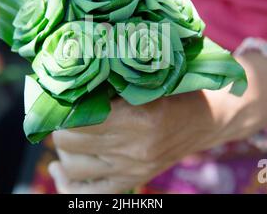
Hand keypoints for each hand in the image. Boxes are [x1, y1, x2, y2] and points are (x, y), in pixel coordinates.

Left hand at [49, 53, 266, 192]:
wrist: (212, 117)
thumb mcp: (151, 75)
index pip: (77, 119)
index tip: (53, 94)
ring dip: (62, 151)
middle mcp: (134, 148)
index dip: (58, 107)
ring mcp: (134, 168)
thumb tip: (72, 73)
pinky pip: (91, 194)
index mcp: (138, 117)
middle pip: (69, 144)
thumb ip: (114, 76)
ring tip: (65, 134)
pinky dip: (70, 183)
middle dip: (58, 126)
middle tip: (60, 111)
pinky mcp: (136, 180)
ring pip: (73, 169)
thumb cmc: (181, 88)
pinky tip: (61, 170)